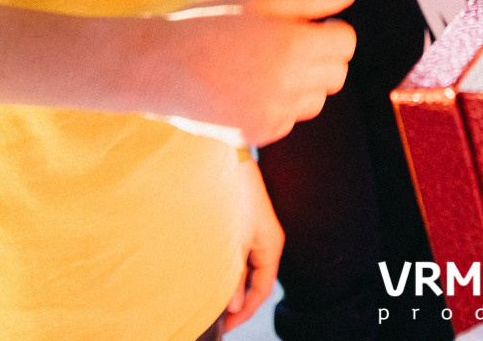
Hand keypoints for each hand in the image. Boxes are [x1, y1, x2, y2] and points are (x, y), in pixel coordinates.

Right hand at [146, 0, 356, 144]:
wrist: (156, 66)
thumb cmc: (208, 24)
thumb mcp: (258, 1)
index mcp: (292, 44)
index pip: (346, 43)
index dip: (329, 31)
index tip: (304, 26)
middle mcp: (288, 84)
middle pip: (337, 73)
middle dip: (319, 57)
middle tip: (280, 43)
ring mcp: (273, 114)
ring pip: (315, 100)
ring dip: (301, 84)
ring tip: (260, 67)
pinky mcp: (257, 135)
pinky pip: (288, 120)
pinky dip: (277, 105)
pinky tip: (245, 89)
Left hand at [224, 158, 283, 328]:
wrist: (226, 159)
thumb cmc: (233, 197)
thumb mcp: (232, 242)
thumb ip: (232, 275)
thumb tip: (232, 305)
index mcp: (271, 246)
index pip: (262, 289)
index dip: (245, 311)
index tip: (227, 326)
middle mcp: (266, 241)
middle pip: (256, 281)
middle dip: (238, 301)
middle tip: (217, 319)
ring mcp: (255, 232)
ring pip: (246, 268)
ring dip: (231, 285)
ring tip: (212, 300)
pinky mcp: (243, 224)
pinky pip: (239, 255)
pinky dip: (228, 269)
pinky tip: (212, 274)